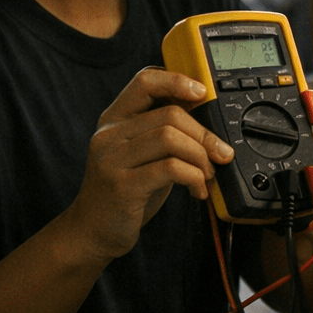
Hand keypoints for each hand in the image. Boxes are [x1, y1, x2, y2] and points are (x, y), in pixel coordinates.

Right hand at [64, 68, 236, 262]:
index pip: (144, 80)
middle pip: (170, 114)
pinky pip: (170, 168)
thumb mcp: (142, 152)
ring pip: (171, 137)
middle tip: (221, 153)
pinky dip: (194, 177)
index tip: (203, 93)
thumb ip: (164, 130)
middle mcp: (109, 134)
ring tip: (207, 175)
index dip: (177, 80)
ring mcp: (112, 160)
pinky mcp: (121, 186)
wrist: (92, 232)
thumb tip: (209, 113)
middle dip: (205, 134)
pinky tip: (197, 190)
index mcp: (114, 119)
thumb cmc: (126, 189)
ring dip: (201, 156)